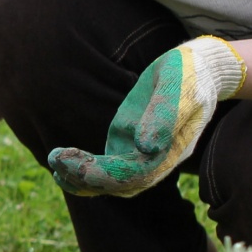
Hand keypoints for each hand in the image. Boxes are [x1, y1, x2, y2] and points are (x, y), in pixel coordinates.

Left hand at [47, 36, 245, 196]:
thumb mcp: (179, 89)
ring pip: (111, 179)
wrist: (197, 68)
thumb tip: (144, 146)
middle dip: (86, 176)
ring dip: (81, 177)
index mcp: (170, 151)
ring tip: (54, 162)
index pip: (136, 175)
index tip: (77, 165)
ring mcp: (140, 153)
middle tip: (56, 159)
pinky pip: (106, 165)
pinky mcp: (128, 142)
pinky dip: (84, 170)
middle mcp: (155, 159)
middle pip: (120, 183)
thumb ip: (164, 116)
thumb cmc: (190, 75)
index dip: (106, 175)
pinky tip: (61, 165)